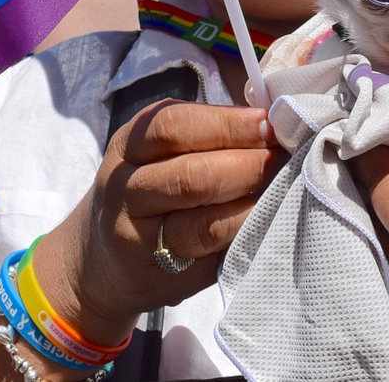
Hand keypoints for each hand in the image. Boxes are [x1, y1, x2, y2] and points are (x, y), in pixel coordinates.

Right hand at [32, 101, 283, 346]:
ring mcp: (139, 237)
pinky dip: (241, 236)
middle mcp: (126, 189)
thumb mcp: (161, 150)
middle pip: (188, 175)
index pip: (174, 125)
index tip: (269, 122)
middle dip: (246, 164)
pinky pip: (208, 257)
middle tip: (285, 157)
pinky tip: (266, 220)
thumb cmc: (152, 188)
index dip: (227, 123)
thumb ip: (208, 131)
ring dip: (249, 204)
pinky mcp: (161, 275)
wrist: (102, 260)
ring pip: (198, 224)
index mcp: (131, 144)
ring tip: (282, 187)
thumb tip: (275, 113)